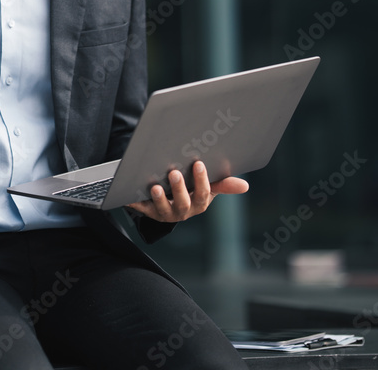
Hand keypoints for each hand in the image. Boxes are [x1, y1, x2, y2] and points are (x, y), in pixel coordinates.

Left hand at [127, 161, 248, 223]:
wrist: (168, 201)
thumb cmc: (191, 190)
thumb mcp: (207, 187)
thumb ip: (223, 184)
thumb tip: (245, 186)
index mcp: (199, 203)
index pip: (203, 194)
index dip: (201, 181)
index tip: (198, 163)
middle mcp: (183, 211)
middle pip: (183, 203)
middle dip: (179, 189)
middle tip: (174, 173)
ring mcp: (165, 212)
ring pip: (162, 209)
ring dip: (159, 198)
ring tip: (155, 187)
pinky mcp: (147, 210)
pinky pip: (141, 208)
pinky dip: (136, 202)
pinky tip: (131, 194)